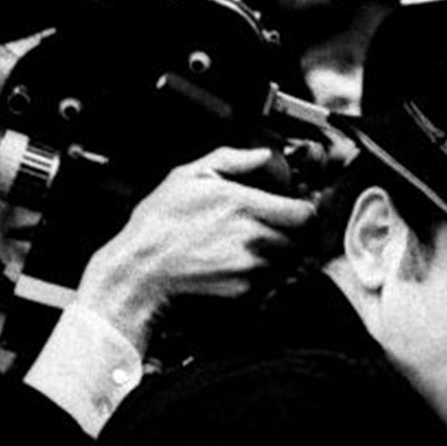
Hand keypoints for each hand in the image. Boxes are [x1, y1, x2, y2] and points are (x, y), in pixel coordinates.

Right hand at [75, 146, 313, 349]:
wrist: (141, 271)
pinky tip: (239, 263)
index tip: (297, 208)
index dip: (305, 210)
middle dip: (294, 232)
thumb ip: (232, 160)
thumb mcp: (187, 177)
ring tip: (252, 245)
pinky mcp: (247, 291)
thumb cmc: (159, 223)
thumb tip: (263, 154)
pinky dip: (266, 274)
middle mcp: (252, 237)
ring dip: (281, 253)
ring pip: (289, 260)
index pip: (304, 212)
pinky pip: (272, 281)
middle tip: (275, 227)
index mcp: (241, 204)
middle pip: (302, 238)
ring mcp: (251, 267)